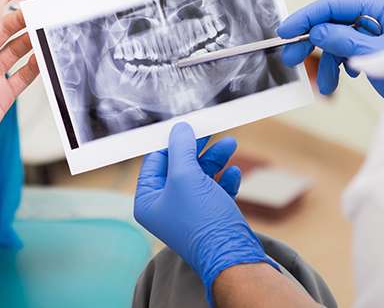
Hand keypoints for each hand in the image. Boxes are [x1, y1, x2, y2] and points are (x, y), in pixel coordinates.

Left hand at [134, 123, 278, 303]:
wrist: (233, 258)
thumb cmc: (202, 220)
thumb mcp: (185, 176)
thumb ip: (180, 148)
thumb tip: (179, 128)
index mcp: (149, 200)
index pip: (155, 160)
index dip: (171, 141)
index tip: (188, 125)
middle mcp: (166, 206)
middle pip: (179, 165)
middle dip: (197, 148)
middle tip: (211, 130)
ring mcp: (189, 212)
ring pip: (200, 175)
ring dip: (215, 159)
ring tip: (230, 144)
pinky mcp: (210, 217)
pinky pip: (214, 190)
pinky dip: (224, 179)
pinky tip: (235, 173)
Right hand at [277, 0, 383, 97]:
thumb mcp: (377, 55)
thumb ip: (344, 41)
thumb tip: (316, 32)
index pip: (335, 5)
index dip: (307, 17)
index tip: (285, 31)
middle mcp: (380, 15)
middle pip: (333, 22)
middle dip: (312, 42)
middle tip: (291, 58)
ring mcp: (378, 31)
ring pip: (338, 40)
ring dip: (327, 63)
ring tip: (324, 85)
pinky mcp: (376, 47)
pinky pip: (348, 51)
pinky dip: (339, 66)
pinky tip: (340, 80)